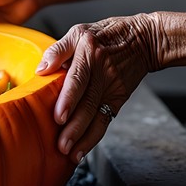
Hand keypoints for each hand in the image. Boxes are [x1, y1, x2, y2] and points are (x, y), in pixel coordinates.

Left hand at [36, 13, 160, 162]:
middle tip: (61, 145)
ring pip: (97, 116)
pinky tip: (82, 151)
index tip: (58, 117)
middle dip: (75, 127)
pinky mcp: (118, 99)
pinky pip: (105, 121)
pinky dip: (94, 137)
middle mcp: (102, 73)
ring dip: (84, 138)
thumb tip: (41, 69)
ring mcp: (112, 88)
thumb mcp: (80, 31)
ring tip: (70, 153)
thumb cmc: (105, 34)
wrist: (144, 39)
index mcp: (90, 53)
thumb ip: (58, 49)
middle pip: (88, 104)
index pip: (78, 79)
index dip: (68, 99)